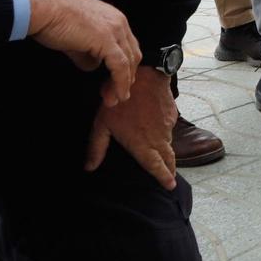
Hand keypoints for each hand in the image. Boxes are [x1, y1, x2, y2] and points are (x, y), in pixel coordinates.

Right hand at [25, 0, 139, 105]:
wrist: (43, 8)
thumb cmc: (53, 18)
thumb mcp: (75, 38)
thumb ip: (87, 53)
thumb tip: (92, 66)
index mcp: (113, 18)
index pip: (127, 47)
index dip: (125, 67)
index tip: (116, 83)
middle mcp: (119, 22)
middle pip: (132, 55)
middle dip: (126, 78)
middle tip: (116, 95)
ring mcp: (115, 29)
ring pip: (128, 62)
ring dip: (123, 83)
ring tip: (115, 98)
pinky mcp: (106, 39)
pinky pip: (120, 66)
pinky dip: (120, 82)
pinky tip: (117, 94)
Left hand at [84, 66, 178, 189]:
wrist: (145, 75)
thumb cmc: (119, 100)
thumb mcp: (102, 123)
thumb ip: (97, 147)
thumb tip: (89, 168)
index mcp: (142, 144)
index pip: (155, 166)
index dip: (163, 177)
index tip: (170, 186)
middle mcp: (158, 138)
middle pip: (168, 158)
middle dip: (169, 169)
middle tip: (171, 178)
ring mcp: (167, 126)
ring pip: (169, 143)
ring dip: (167, 151)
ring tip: (165, 157)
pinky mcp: (172, 115)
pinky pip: (170, 129)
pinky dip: (166, 134)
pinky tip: (159, 130)